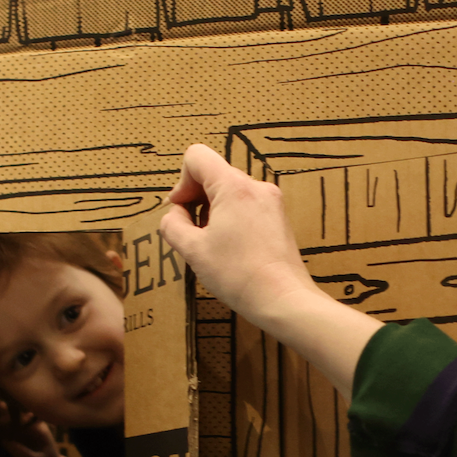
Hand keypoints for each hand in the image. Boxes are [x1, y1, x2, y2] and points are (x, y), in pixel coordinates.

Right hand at [160, 144, 381, 401]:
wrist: (283, 299)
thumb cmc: (238, 275)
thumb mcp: (193, 251)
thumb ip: (173, 225)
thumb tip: (174, 215)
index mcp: (233, 186)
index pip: (197, 157)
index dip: (181, 182)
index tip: (182, 212)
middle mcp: (256, 186)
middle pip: (214, 175)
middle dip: (197, 200)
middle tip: (193, 234)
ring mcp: (271, 202)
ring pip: (230, 193)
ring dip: (214, 213)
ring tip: (213, 246)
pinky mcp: (279, 219)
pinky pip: (247, 208)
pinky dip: (232, 221)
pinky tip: (231, 251)